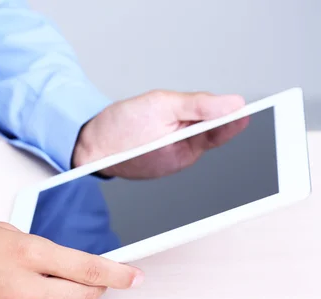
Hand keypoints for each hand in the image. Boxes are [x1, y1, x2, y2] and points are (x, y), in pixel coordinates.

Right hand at [0, 222, 143, 298]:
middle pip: (85, 295)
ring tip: (71, 282)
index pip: (87, 268)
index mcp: (26, 253)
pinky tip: (48, 294)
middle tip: (101, 274)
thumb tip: (60, 260)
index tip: (135, 276)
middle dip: (100, 285)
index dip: (118, 273)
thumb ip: (37, 245)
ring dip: (79, 298)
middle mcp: (25, 287)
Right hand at [72, 90, 247, 178]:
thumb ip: (199, 104)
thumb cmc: (118, 129)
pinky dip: (169, 129)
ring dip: (182, 122)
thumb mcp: (161, 106)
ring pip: (188, 135)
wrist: (88, 146)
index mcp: (185, 152)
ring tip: (158, 118)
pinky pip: (172, 141)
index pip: (220, 133)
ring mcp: (168, 163)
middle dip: (198, 116)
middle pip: (205, 133)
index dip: (232, 118)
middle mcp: (180, 162)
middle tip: (177, 107)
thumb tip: (233, 105)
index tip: (242, 107)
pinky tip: (153, 126)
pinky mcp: (157, 161)